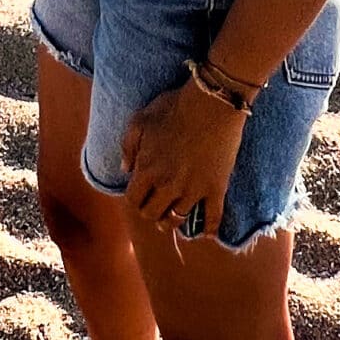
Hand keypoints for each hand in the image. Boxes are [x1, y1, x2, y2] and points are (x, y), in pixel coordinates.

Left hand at [122, 79, 245, 238]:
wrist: (212, 104)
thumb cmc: (174, 107)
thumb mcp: (140, 120)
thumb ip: (127, 146)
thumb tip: (124, 169)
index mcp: (146, 170)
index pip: (133, 199)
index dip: (134, 199)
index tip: (139, 195)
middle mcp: (167, 186)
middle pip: (152, 214)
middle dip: (150, 212)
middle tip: (154, 208)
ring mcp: (192, 190)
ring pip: (177, 219)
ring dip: (172, 221)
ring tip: (172, 219)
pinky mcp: (215, 188)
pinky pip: (213, 216)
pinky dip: (210, 228)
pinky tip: (208, 235)